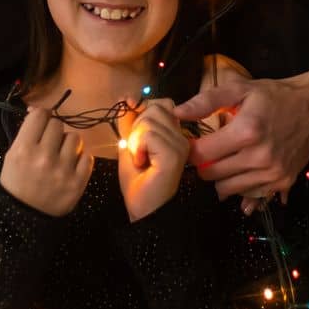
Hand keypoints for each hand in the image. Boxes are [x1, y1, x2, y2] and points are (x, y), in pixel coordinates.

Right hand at [0, 107, 92, 217]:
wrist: (25, 218)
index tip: (42, 122)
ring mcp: (63, 170)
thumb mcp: (12, 157)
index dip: (41, 116)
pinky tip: (71, 166)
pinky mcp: (78, 182)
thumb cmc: (16, 184)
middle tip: (49, 144)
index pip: (40, 115)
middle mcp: (44, 157)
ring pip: (75, 138)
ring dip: (68, 144)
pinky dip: (80, 159)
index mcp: (23, 149)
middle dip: (53, 132)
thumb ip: (27, 133)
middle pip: (58, 124)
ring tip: (61, 156)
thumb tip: (38, 111)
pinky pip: (88, 156)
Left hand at [116, 98, 190, 221]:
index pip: (161, 104)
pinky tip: (142, 164)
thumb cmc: (138, 183)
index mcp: (175, 134)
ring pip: (148, 120)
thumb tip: (126, 97)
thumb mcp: (130, 145)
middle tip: (139, 152)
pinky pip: (148, 134)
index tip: (138, 138)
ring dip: (136, 140)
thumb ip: (129, 122)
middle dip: (137, 128)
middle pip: (154, 108)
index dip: (143, 114)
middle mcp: (183, 137)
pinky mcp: (174, 154)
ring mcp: (181, 145)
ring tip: (141, 159)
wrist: (144, 211)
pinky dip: (137, 148)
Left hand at [173, 72, 308, 205]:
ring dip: (221, 178)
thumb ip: (206, 101)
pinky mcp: (282, 182)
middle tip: (209, 152)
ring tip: (226, 160)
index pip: (202, 154)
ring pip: (228, 190)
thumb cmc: (275, 96)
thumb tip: (176, 114)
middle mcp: (259, 156)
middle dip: (204, 165)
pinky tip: (242, 173)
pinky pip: (250, 196)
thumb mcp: (241, 89)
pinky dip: (241, 188)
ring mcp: (272, 173)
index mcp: (246, 131)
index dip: (190, 150)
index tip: (192, 144)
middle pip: (211, 175)